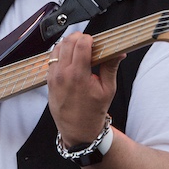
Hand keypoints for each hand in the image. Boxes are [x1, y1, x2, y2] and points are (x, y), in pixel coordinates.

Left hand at [46, 32, 124, 146]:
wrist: (78, 130)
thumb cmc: (93, 112)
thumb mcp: (108, 90)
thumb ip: (111, 67)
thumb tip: (119, 51)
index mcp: (79, 76)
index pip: (81, 44)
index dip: (89, 38)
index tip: (95, 41)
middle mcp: (63, 74)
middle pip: (68, 42)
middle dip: (79, 38)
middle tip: (88, 43)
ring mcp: (53, 76)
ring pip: (57, 47)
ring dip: (68, 44)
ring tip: (79, 49)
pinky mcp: (48, 80)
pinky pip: (51, 58)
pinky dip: (60, 53)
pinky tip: (69, 58)